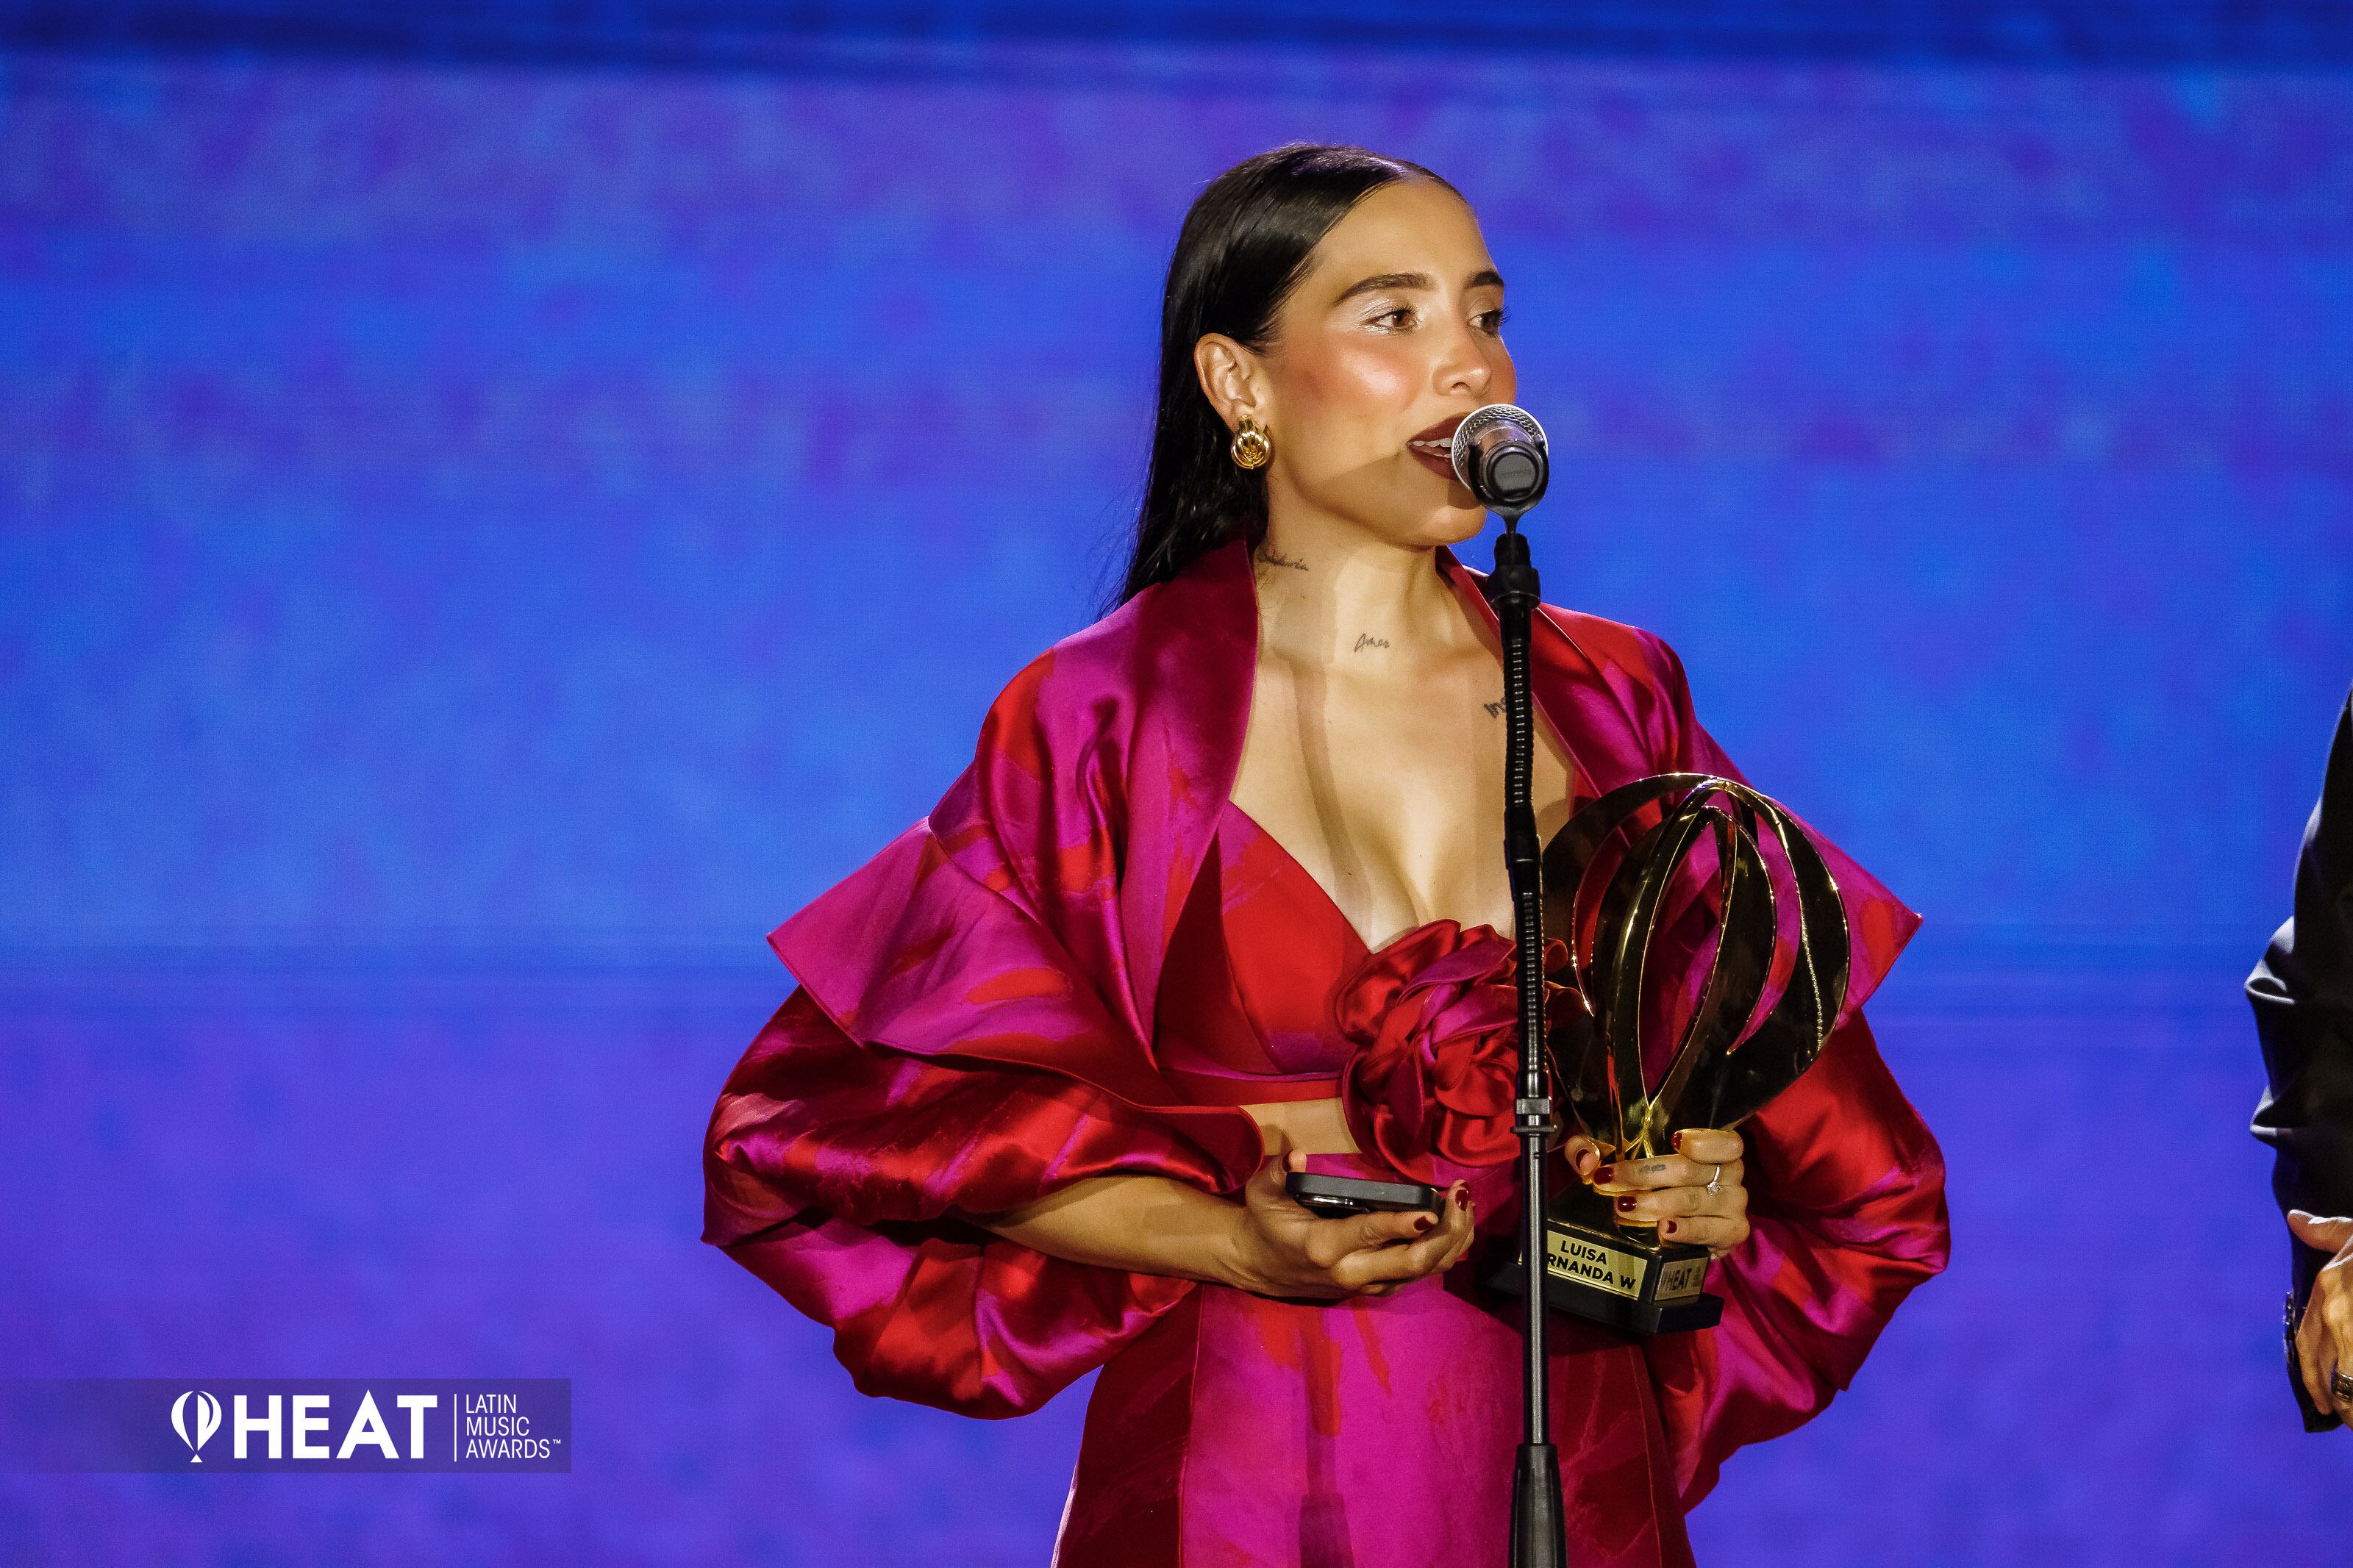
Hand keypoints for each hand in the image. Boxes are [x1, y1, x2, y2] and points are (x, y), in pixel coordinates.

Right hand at [1222, 1132, 1476, 1299]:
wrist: (1256, 1265)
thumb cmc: (1264, 1222)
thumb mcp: (1263, 1194)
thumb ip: (1278, 1173)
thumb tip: (1297, 1156)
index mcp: (1324, 1246)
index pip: (1370, 1234)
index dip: (1403, 1223)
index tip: (1432, 1207)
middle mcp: (1351, 1271)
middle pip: (1412, 1260)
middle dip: (1446, 1230)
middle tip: (1462, 1195)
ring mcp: (1367, 1284)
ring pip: (1423, 1271)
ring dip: (1452, 1240)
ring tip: (1467, 1205)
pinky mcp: (1377, 1288)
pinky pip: (1420, 1275)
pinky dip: (1444, 1252)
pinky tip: (1457, 1226)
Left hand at [1589, 1127, 1750, 1256]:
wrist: (1670, 1225)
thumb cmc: (1649, 1181)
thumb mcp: (1616, 1156)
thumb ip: (1592, 1148)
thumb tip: (1586, 1160)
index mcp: (1714, 1147)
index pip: (1725, 1140)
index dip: (1702, 1140)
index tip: (1674, 1140)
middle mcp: (1730, 1174)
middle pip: (1690, 1170)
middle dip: (1644, 1174)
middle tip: (1610, 1181)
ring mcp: (1733, 1204)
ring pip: (1692, 1200)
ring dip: (1656, 1204)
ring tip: (1625, 1207)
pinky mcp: (1730, 1233)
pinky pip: (1710, 1231)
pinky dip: (1686, 1230)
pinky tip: (1665, 1229)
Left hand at [2289, 1210, 2352, 1422]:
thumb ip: (2325, 1233)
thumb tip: (2293, 1218)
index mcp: (2328, 1290)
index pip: (2308, 1344)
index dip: (2313, 1377)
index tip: (2322, 1401)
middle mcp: (2338, 1313)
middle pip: (2331, 1374)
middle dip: (2340, 1402)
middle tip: (2347, 1420)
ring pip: (2350, 1387)